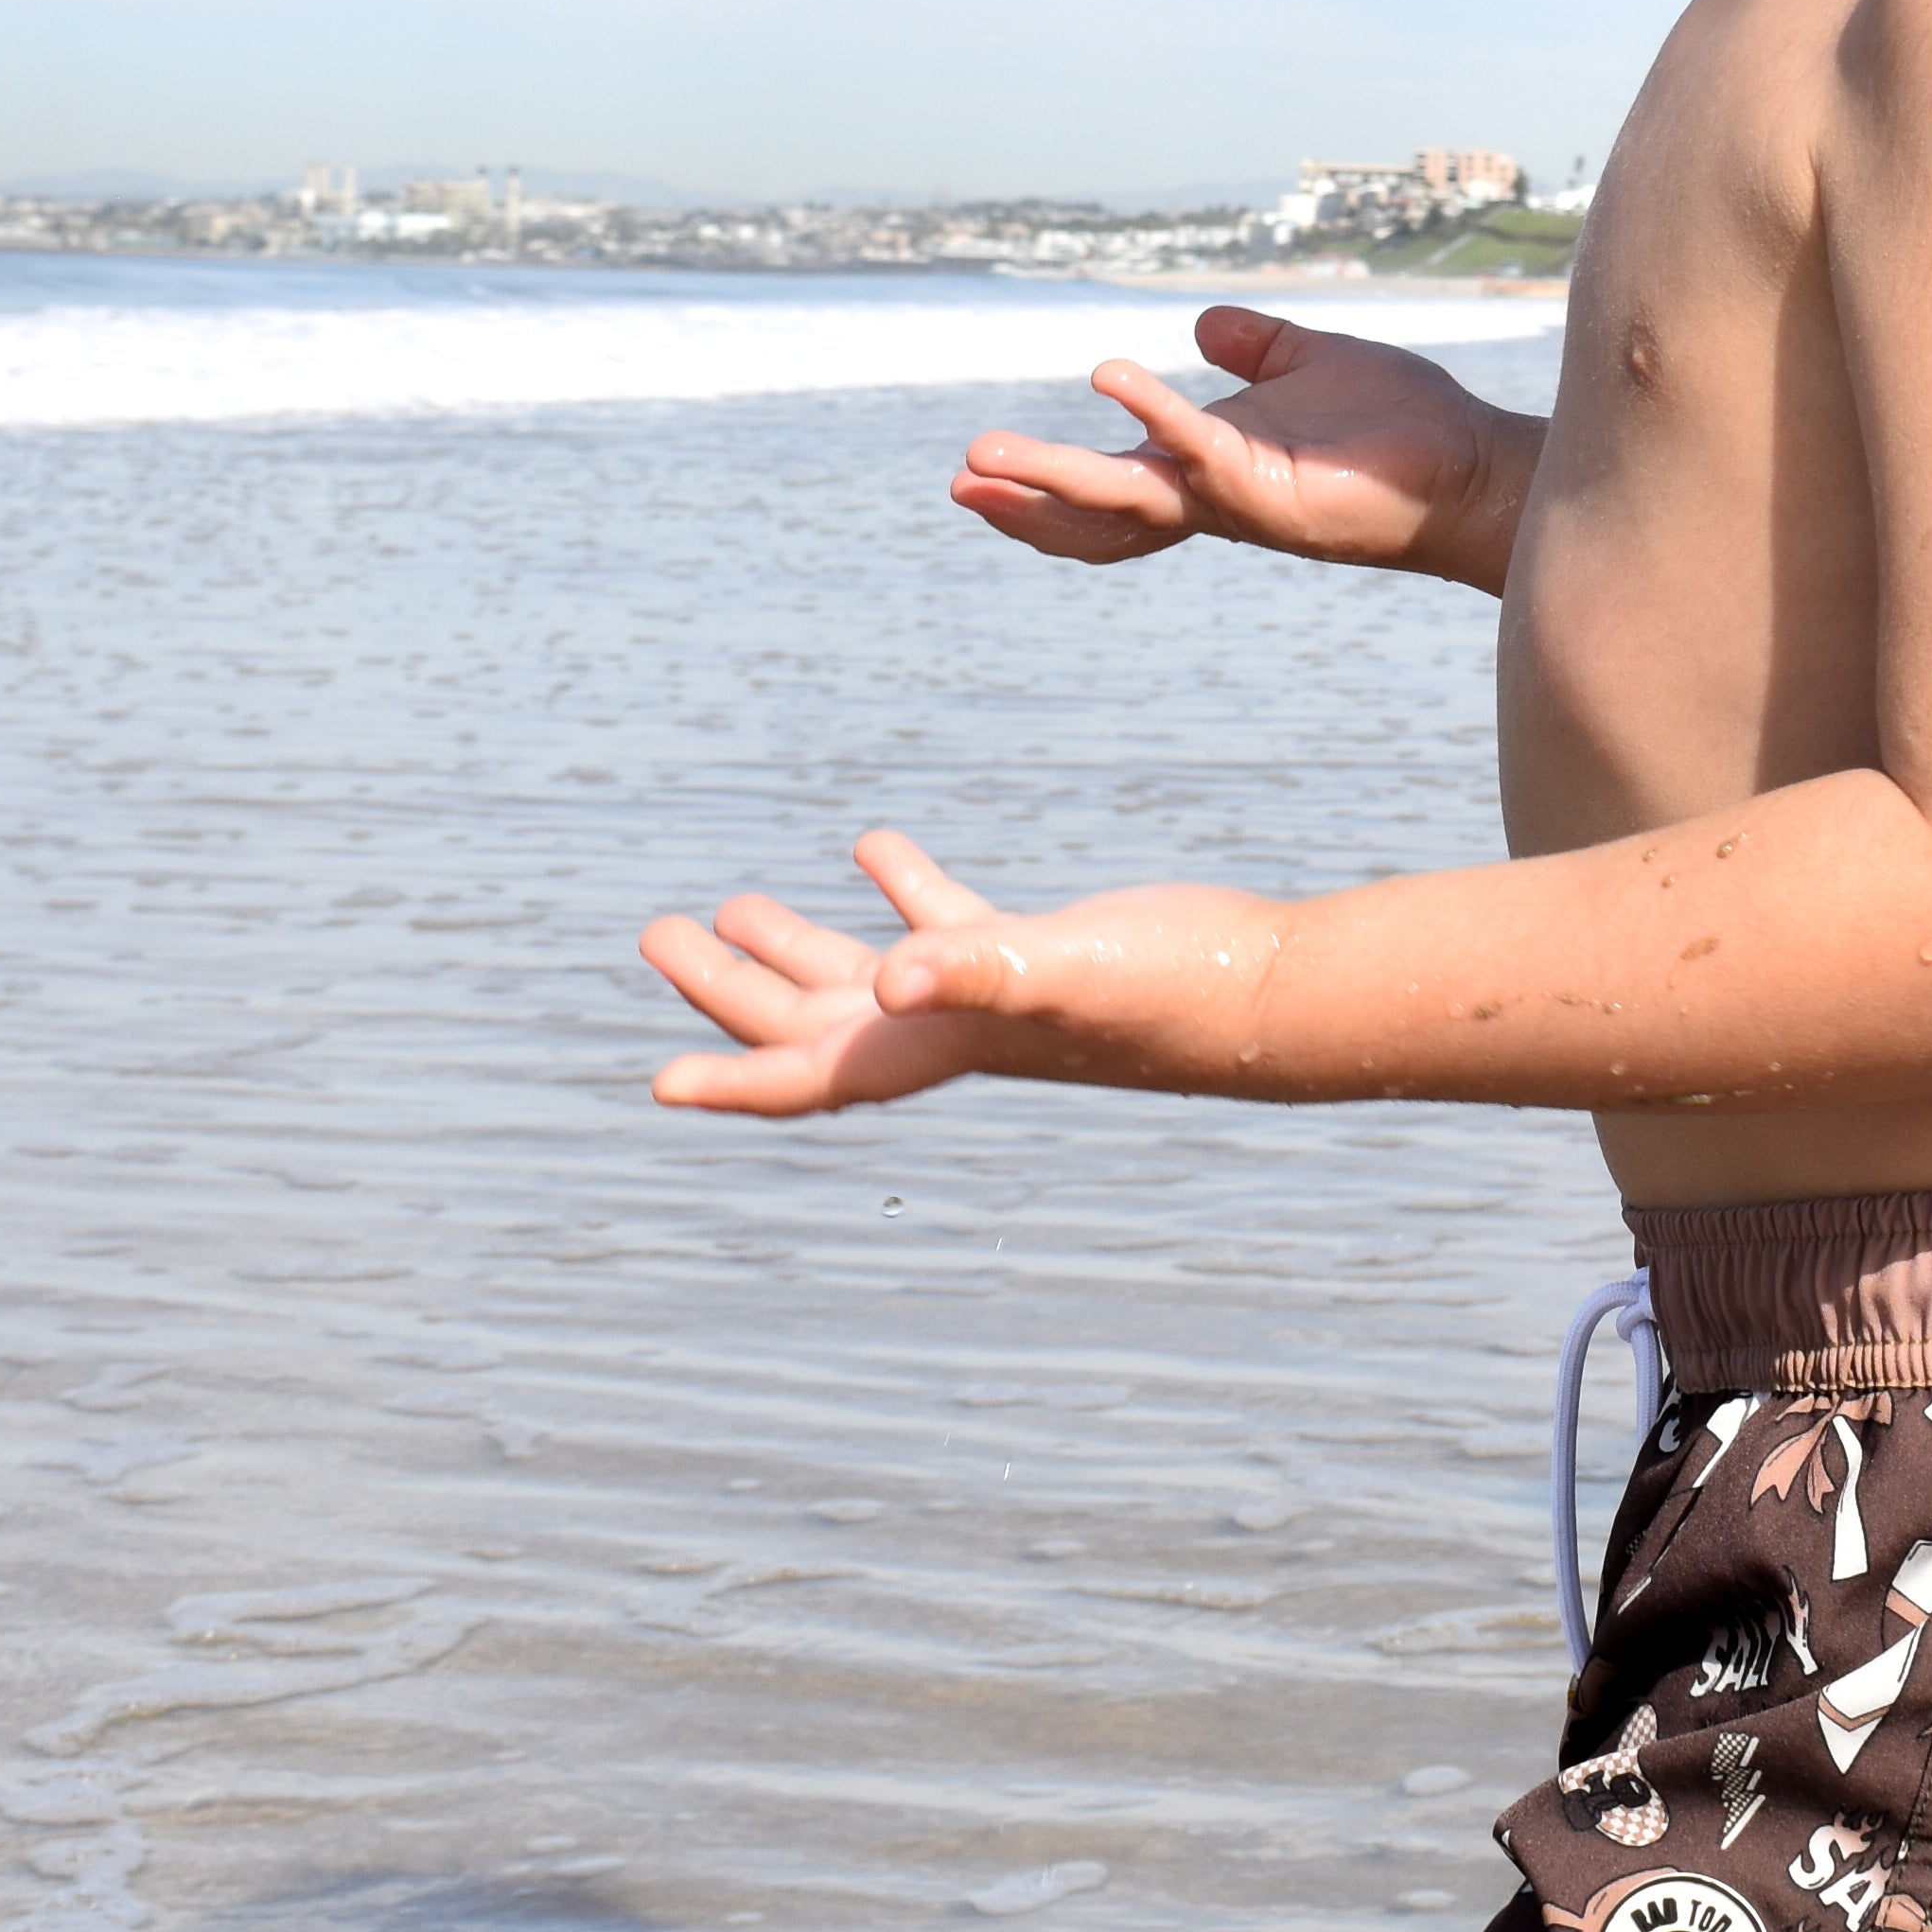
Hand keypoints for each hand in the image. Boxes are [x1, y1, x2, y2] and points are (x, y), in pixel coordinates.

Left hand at [640, 830, 1278, 1112]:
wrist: (1273, 987)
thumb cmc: (1172, 989)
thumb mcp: (1063, 967)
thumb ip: (978, 969)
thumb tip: (892, 979)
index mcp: (940, 1045)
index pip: (814, 1078)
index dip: (732, 1081)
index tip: (658, 1085)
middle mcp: (954, 1032)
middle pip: (814, 1026)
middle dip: (731, 992)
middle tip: (658, 937)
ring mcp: (994, 995)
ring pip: (869, 977)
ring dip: (796, 947)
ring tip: (726, 907)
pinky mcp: (1039, 950)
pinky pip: (945, 923)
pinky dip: (901, 890)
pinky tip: (869, 846)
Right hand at [951, 303, 1538, 590]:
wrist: (1473, 465)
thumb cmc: (1399, 427)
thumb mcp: (1307, 366)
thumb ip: (1254, 349)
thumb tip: (1206, 324)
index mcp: (1207, 470)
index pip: (1110, 486)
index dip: (1045, 484)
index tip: (980, 468)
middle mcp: (1212, 496)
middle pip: (1097, 512)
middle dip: (1026, 500)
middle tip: (960, 478)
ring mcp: (1239, 501)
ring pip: (1127, 501)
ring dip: (1054, 482)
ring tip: (984, 461)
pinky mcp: (1276, 491)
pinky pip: (1201, 452)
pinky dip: (1156, 416)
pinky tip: (1110, 379)